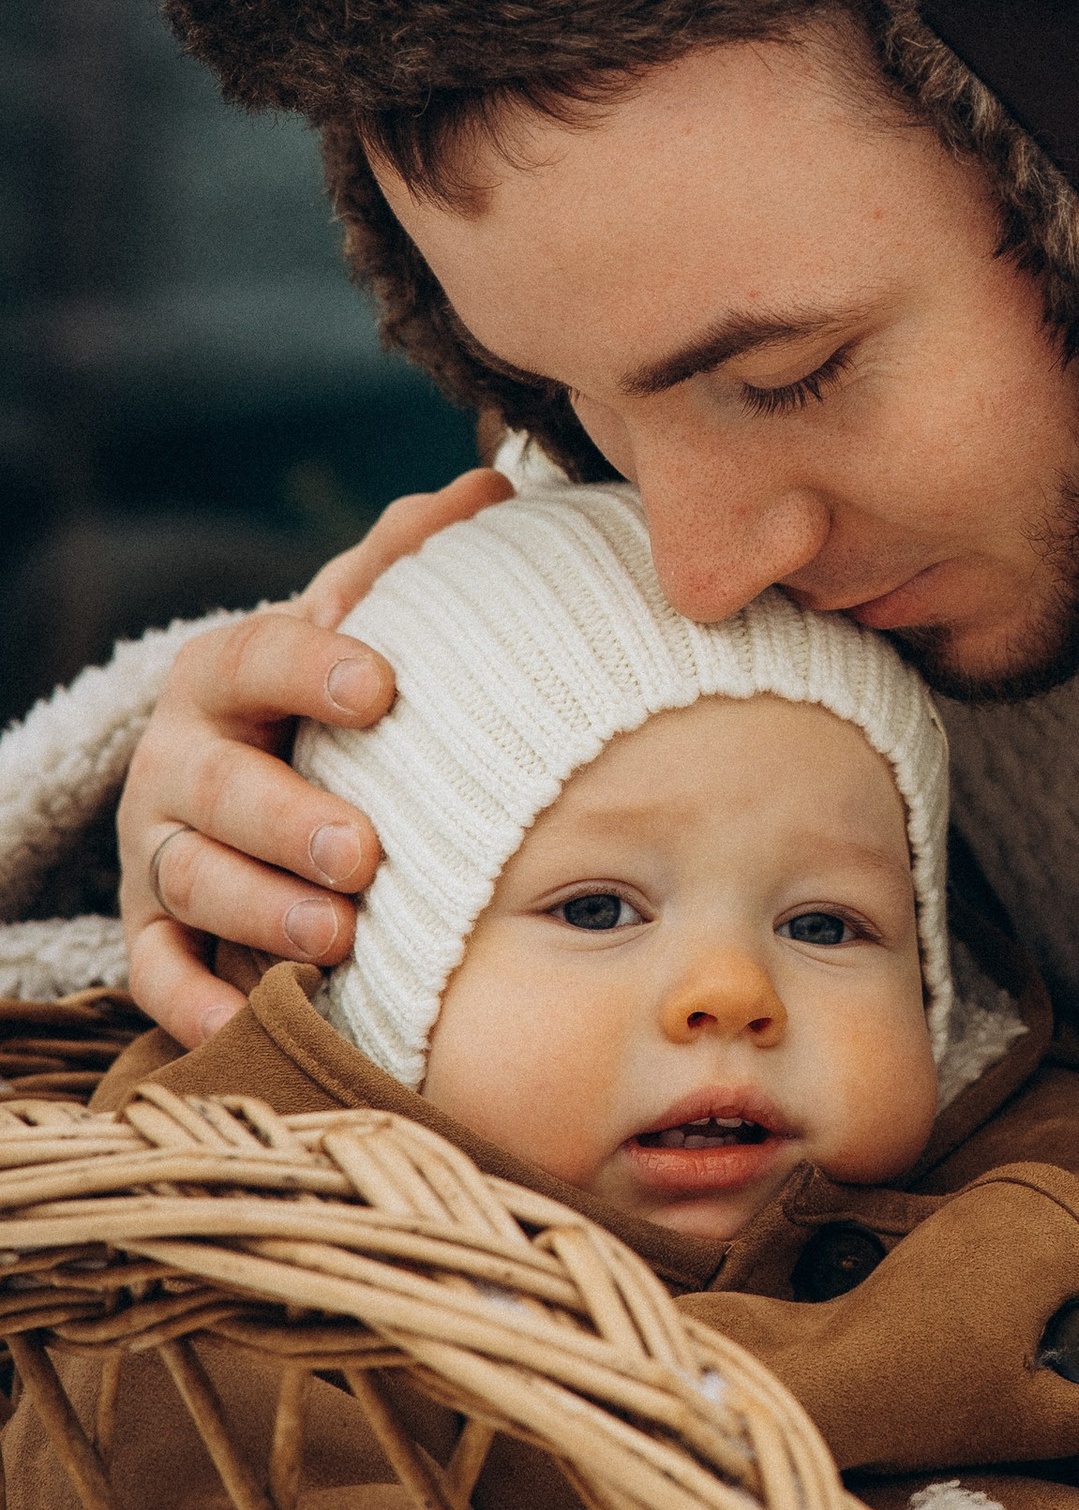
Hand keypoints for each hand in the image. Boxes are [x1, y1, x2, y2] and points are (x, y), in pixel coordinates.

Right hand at [117, 470, 511, 1043]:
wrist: (265, 773)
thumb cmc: (337, 702)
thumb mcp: (366, 625)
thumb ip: (413, 558)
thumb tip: (491, 485)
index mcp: (227, 674)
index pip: (255, 656)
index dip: (311, 668)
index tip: (384, 686)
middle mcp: (178, 761)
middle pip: (213, 789)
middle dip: (284, 820)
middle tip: (365, 853)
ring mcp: (160, 849)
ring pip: (189, 880)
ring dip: (259, 910)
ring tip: (339, 934)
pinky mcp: (155, 931)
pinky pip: (157, 974)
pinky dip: (195, 1004)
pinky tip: (251, 1025)